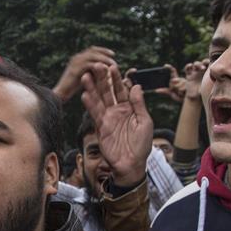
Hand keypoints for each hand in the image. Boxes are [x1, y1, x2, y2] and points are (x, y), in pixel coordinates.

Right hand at [52, 46, 116, 102]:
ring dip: (103, 59)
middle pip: (92, 50)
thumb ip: (94, 71)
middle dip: (104, 52)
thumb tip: (108, 69)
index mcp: (78, 58)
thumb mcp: (85, 77)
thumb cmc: (72, 88)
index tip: (112, 54)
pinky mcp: (75, 70)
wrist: (61, 94)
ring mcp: (74, 63)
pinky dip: (98, 66)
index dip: (103, 50)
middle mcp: (76, 58)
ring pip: (92, 56)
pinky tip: (105, 70)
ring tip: (112, 64)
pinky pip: (89, 65)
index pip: (92, 49)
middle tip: (114, 57)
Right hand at [81, 62, 152, 186]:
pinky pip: (94, 114)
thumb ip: (139, 104)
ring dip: (92, 89)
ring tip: (86, 76)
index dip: (117, 79)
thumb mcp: (145, 122)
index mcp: (129, 108)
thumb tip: (136, 86)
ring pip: (98, 100)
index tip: (113, 66)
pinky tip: (85, 94)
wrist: (132, 164)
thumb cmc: (142, 145)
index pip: (121, 90)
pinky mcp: (100, 128)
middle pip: (108, 92)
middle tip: (96, 66)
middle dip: (102, 79)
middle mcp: (117, 111)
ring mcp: (107, 119)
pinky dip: (90, 104)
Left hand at [157, 60, 207, 102]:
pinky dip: (206, 63)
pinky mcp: (204, 74)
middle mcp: (188, 74)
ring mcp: (196, 73)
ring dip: (198, 64)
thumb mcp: (174, 94)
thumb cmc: (183, 97)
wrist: (194, 100)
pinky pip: (205, 66)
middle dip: (190, 66)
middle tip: (190, 68)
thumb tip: (156, 90)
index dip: (169, 68)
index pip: (173, 71)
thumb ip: (166, 91)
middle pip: (189, 67)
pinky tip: (207, 63)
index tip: (165, 66)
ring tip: (201, 68)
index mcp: (180, 77)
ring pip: (197, 65)